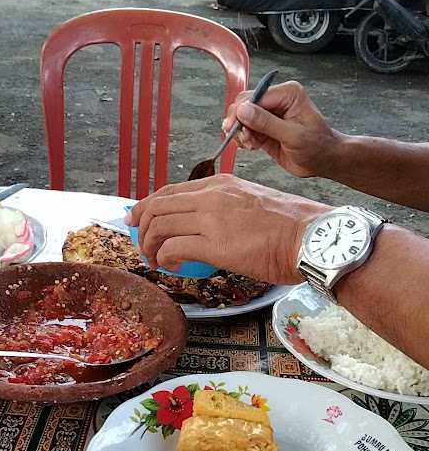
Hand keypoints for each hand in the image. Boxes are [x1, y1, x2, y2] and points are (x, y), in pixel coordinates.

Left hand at [125, 174, 328, 284]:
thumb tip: (211, 227)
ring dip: (149, 245)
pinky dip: (164, 258)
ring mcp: (211, 218)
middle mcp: (211, 196)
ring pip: (159, 226)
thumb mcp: (253, 203)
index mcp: (220, 184)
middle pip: (157, 206)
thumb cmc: (292, 227)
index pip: (171, 190)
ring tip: (153, 260)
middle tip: (140, 245)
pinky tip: (170, 266)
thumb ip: (227, 209)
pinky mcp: (215, 244)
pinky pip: (173, 248)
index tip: (137, 218)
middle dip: (141, 227)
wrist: (313, 236)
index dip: (147, 205)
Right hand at [222, 81, 344, 178]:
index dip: (241, 113)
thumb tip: (243, 111)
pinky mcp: (265, 127)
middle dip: (239, 123)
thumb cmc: (317, 146)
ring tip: (251, 145)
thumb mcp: (293, 136)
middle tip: (245, 140)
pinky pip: (245, 129)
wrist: (323, 160)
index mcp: (287, 93)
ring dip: (241, 132)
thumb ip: (267, 123)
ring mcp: (269, 113)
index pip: (254, 97)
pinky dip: (244, 138)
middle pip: (244, 104)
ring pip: (242, 117)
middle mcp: (277, 100)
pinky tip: (253, 146)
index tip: (234, 129)